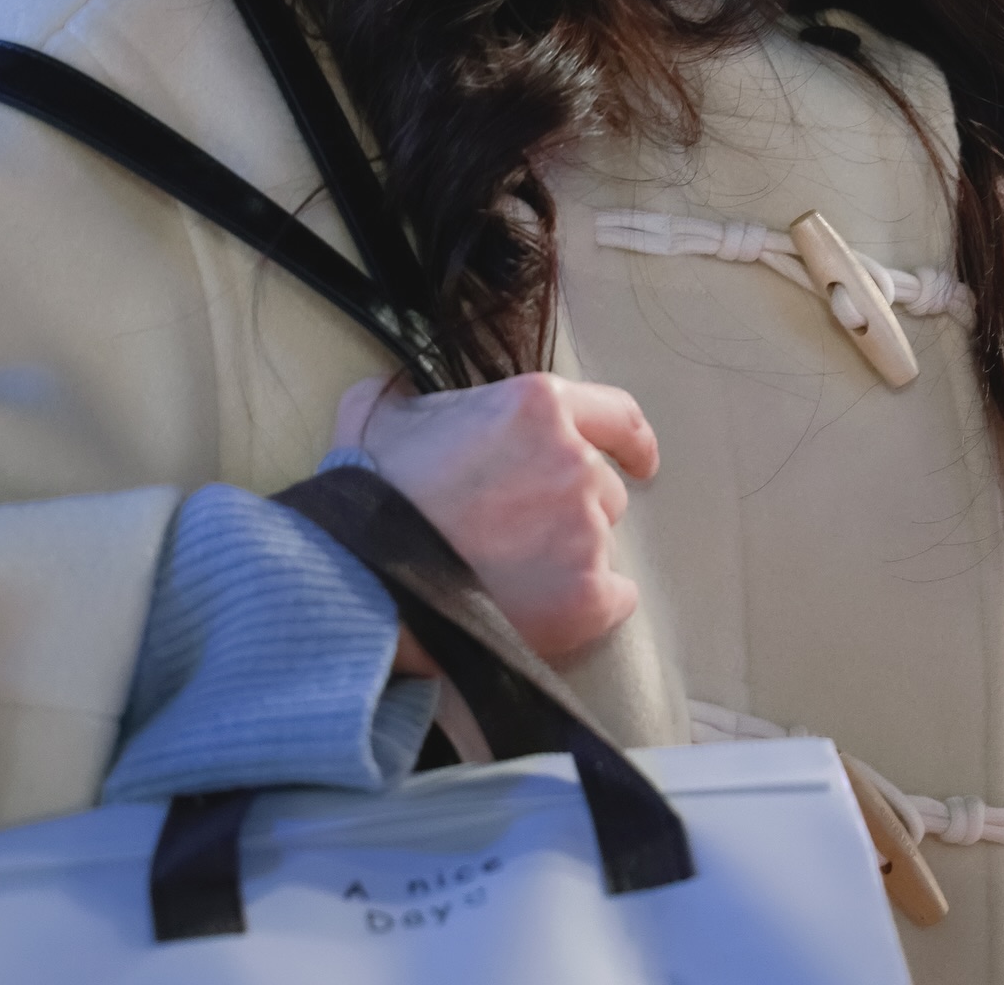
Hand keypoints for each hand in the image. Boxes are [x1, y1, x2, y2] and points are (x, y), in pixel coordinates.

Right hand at [332, 372, 658, 663]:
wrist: (361, 579)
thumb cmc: (372, 493)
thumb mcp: (381, 410)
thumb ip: (414, 394)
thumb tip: (404, 392)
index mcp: (537, 405)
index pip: (617, 415)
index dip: (633, 441)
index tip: (641, 461)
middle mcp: (574, 461)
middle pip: (603, 488)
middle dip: (569, 508)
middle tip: (514, 533)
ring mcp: (585, 530)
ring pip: (602, 542)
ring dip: (569, 555)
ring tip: (510, 574)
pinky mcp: (587, 594)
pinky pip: (615, 599)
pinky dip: (586, 606)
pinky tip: (540, 609)